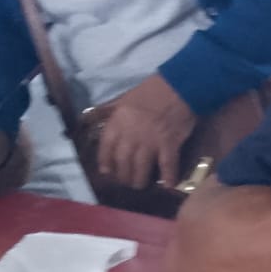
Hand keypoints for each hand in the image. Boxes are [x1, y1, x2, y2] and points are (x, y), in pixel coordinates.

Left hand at [97, 74, 194, 188]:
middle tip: (126, 181)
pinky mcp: (169, 144)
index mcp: (118, 122)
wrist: (179, 86)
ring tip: (140, 185)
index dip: (106, 161)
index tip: (107, 171)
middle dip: (123, 175)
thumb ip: (109, 111)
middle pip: (123, 161)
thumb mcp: (124, 98)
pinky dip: (168, 176)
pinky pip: (167, 165)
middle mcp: (131, 135)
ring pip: (141, 167)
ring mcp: (151, 141)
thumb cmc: (152, 90)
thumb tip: (91, 117)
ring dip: (140, 179)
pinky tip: (168, 185)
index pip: (106, 147)